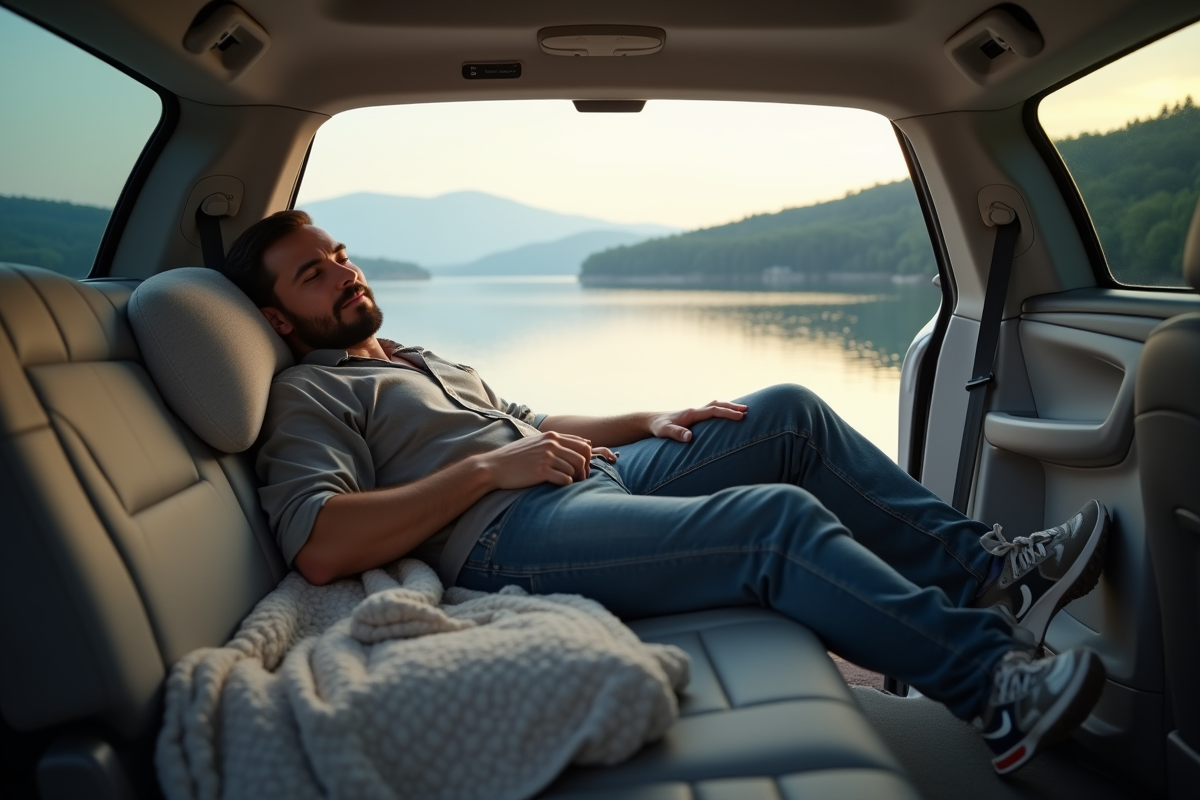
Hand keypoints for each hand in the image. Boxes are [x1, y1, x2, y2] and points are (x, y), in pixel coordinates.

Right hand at [478, 431, 616, 489]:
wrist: (494, 467)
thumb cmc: (515, 456)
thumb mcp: (535, 442)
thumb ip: (557, 441)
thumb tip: (585, 442)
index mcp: (551, 436)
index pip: (582, 444)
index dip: (588, 457)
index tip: (583, 467)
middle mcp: (551, 444)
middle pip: (583, 456)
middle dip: (586, 469)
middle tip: (581, 478)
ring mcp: (546, 457)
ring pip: (575, 468)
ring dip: (576, 478)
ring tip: (570, 482)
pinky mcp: (541, 471)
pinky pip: (565, 479)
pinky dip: (566, 483)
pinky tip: (559, 484)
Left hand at [649, 401, 746, 442]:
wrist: (652, 421)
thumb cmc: (658, 427)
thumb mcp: (665, 431)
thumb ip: (676, 433)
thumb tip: (690, 437)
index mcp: (691, 413)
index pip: (713, 411)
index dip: (727, 413)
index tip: (741, 416)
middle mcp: (695, 410)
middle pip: (717, 405)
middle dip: (732, 407)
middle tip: (747, 410)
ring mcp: (695, 412)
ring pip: (715, 405)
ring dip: (728, 406)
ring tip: (742, 409)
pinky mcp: (694, 416)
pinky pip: (711, 410)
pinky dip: (721, 409)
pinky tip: (726, 413)